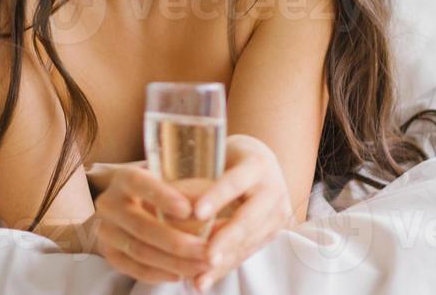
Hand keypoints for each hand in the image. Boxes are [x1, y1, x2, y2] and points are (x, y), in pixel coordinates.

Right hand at [91, 163, 214, 283]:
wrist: (125, 207)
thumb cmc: (158, 191)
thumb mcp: (170, 183)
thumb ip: (188, 192)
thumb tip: (210, 206)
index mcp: (124, 179)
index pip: (139, 184)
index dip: (162, 197)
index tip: (188, 210)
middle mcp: (110, 204)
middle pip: (142, 227)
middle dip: (178, 243)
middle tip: (207, 251)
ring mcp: (106, 231)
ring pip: (140, 251)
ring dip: (174, 263)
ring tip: (202, 266)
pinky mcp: (110, 254)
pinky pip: (134, 269)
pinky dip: (159, 274)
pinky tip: (181, 275)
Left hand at [186, 134, 293, 290]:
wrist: (260, 162)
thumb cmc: (227, 155)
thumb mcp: (215, 155)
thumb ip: (194, 173)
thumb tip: (158, 193)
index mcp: (256, 163)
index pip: (235, 182)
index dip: (217, 197)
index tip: (196, 213)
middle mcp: (272, 189)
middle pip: (247, 219)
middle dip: (225, 240)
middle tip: (205, 257)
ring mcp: (277, 213)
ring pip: (248, 241)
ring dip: (223, 262)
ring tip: (198, 279)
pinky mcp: (274, 232)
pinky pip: (247, 252)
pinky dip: (225, 267)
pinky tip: (205, 279)